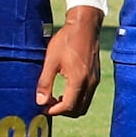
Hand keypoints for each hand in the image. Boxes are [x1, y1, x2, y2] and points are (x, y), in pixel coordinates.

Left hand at [38, 4, 103, 118]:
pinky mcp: (95, 76)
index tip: (43, 107)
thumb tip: (40, 101)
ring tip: (56, 97)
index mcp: (79, 80)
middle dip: (63, 111)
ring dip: (70, 106)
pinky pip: (87, 96)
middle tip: (49, 103)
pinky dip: (76, 98)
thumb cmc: (66, 40)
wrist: (84, 26)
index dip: (54, 111)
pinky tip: (65, 89)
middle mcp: (90, 83)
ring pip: (84, 104)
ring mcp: (95, 80)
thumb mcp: (51, 60)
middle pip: (78, 110)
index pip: (68, 106)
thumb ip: (45, 82)